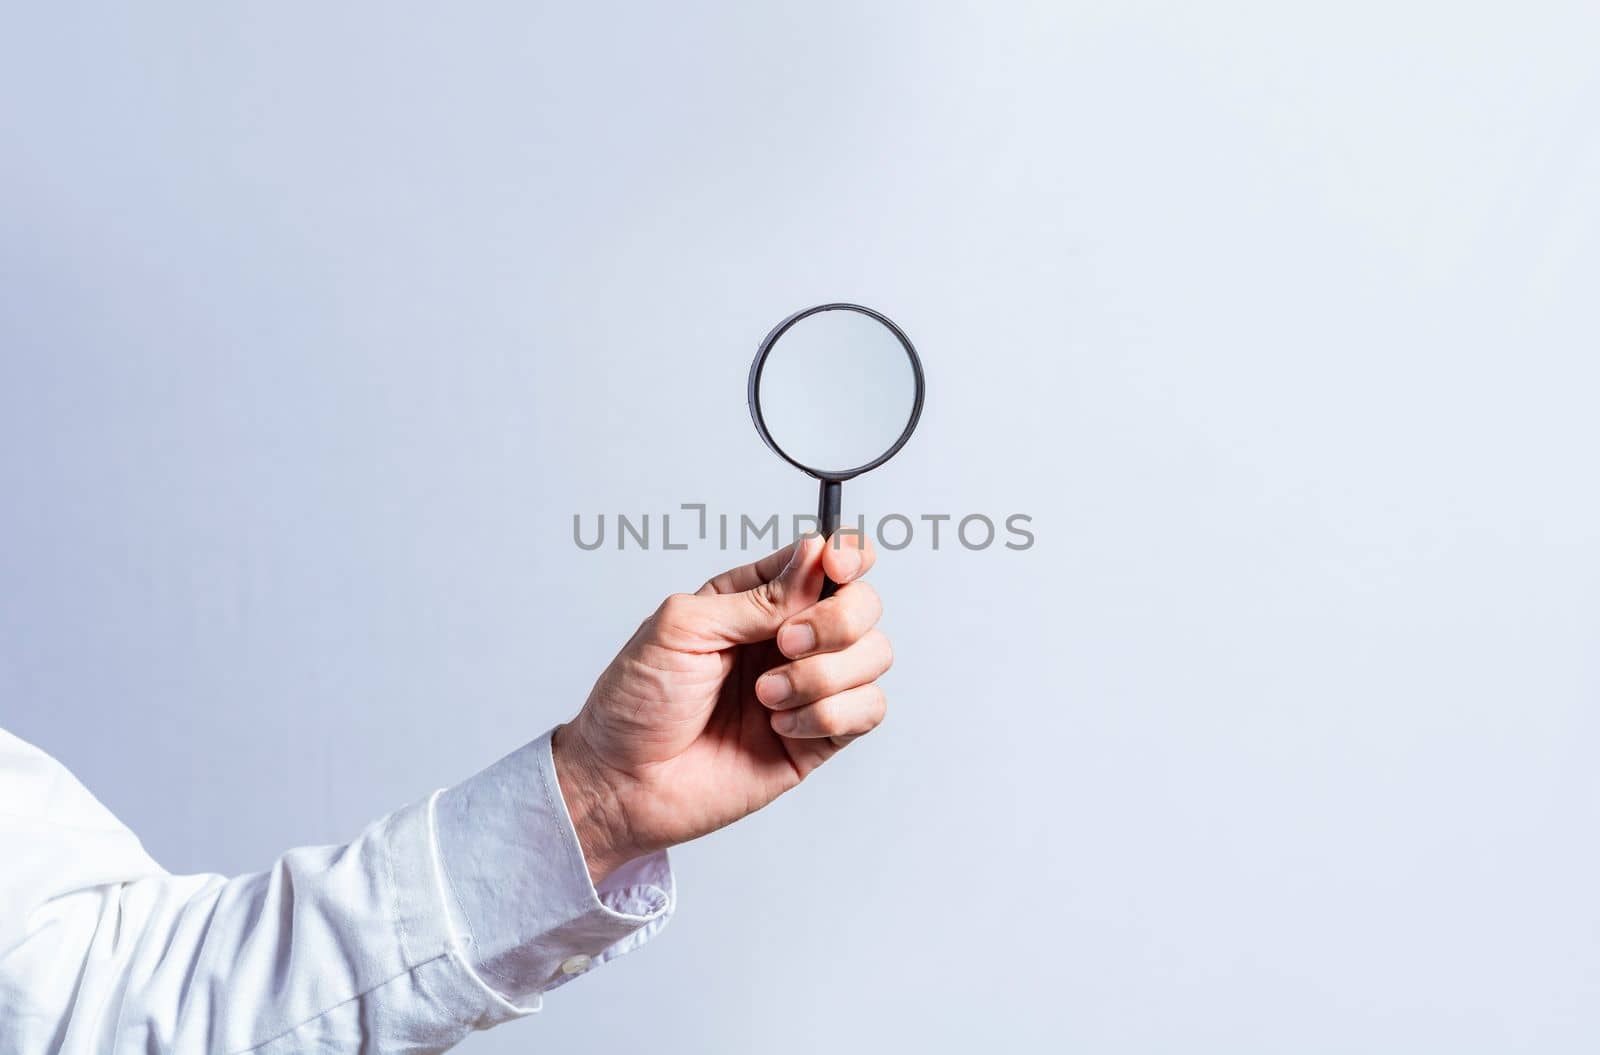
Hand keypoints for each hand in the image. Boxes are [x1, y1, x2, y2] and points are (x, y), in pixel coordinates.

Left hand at [552, 533, 891, 882]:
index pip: (827, 559)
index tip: (838, 565)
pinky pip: (868, 710)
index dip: (848, 554)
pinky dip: (828, 715)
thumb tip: (817, 556)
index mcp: (755, 599)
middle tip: (785, 643)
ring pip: (874, 655)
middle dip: (837, 620)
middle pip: (864, 604)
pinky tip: (781, 726)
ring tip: (766, 696)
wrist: (623, 783)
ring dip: (822, 675)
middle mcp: (789, 638)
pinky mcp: (819, 737)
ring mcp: (808, 687)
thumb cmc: (636, 702)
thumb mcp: (683, 626)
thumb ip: (757, 595)